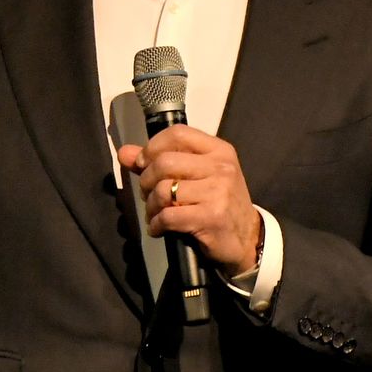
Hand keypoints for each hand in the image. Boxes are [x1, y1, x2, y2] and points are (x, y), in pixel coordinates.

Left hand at [120, 124, 263, 276]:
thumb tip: (124, 153)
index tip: (144, 163)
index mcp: (218, 150)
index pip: (177, 134)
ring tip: (155, 213)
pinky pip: (168, 216)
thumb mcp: (197, 175)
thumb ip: (160, 161)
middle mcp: (220, 167)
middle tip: (148, 194)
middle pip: (165, 162)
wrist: (247, 237)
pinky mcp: (211, 217)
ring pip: (163, 190)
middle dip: (147, 180)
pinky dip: (155, 224)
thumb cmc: (219, 202)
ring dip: (150, 205)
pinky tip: (158, 227)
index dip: (152, 147)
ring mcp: (217, 192)